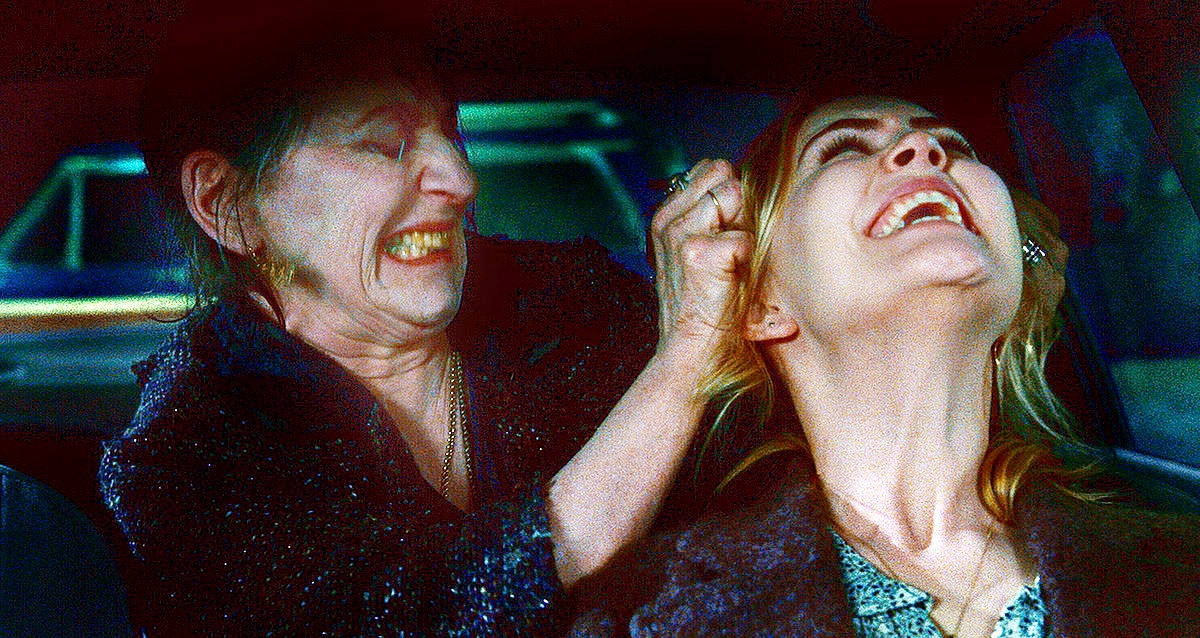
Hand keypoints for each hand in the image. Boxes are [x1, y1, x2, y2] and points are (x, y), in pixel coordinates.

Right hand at [650, 159, 750, 360]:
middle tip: (732, 248)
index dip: (731, 195)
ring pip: (733, 191)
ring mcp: (678, 233)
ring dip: (743, 225)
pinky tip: (732, 280)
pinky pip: (744, 234)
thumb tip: (742, 180)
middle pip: (723, 172)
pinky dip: (748, 257)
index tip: (726, 234)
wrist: (694, 350)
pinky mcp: (698, 252)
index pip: (711, 168)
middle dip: (738, 203)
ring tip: (731, 262)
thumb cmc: (709, 304)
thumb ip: (714, 214)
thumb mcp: (702, 250)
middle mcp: (666, 219)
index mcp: (666, 215)